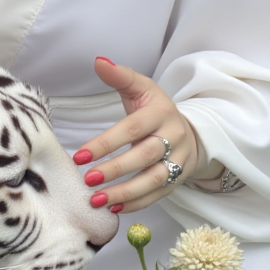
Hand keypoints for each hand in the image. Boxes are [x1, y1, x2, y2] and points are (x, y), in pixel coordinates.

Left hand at [73, 57, 221, 213]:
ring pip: (153, 180)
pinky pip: (158, 195)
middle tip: (87, 180)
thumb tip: (98, 61)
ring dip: (124, 192)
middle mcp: (174, 137)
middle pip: (144, 156)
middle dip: (115, 170)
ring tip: (97, 200)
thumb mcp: (141, 88)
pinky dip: (136, 204)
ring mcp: (179, 160)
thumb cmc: (155, 109)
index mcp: (161, 113)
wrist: (190, 131)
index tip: (79, 156)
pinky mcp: (178, 180)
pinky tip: (113, 208)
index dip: (106, 143)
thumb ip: (120, 77)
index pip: (132, 129)